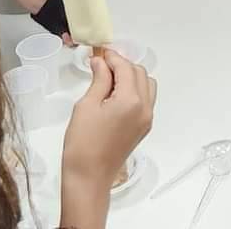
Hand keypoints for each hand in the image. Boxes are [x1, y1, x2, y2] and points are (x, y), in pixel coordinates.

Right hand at [60, 50, 156, 225]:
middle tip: (101, 65)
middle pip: (140, 73)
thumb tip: (101, 62)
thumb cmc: (83, 143)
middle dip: (122, 65)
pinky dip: (135, 90)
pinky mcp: (144, 127)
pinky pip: (146, 99)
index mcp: (131, 100)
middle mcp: (145, 107)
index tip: (99, 53)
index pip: (125, 68)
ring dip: (132, 77)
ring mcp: (147, 118)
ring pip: (147, 85)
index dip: (112, 57)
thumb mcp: (86, 106)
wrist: (89, 178)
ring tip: (109, 79)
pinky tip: (116, 94)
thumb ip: (99, 80)